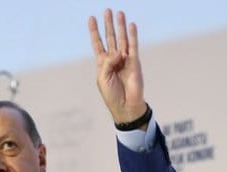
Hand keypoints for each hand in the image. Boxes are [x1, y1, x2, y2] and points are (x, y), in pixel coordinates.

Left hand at [88, 9, 146, 124]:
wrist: (126, 106)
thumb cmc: (111, 95)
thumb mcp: (102, 78)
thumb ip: (107, 63)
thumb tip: (118, 51)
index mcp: (102, 63)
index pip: (98, 43)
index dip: (94, 31)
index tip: (91, 19)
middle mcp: (114, 59)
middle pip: (110, 37)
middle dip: (108, 24)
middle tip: (107, 10)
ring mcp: (125, 60)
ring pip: (122, 39)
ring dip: (120, 26)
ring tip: (119, 13)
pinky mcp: (135, 62)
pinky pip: (133, 46)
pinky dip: (132, 36)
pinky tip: (131, 25)